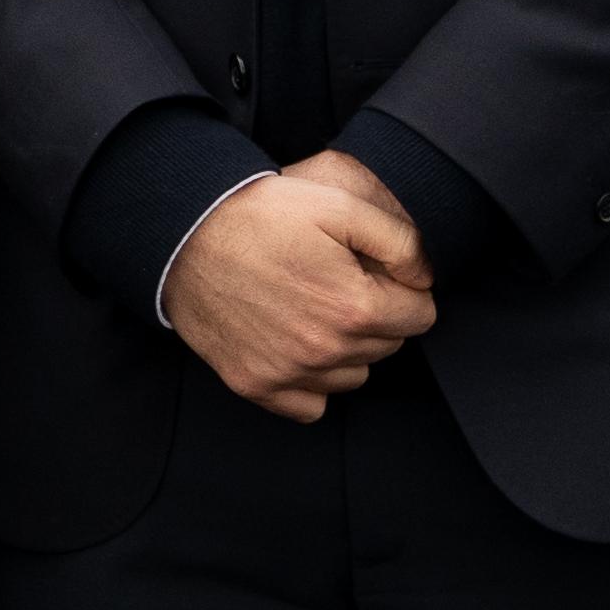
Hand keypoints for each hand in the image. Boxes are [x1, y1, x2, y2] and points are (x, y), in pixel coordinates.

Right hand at [163, 152, 434, 423]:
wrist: (184, 233)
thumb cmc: (260, 215)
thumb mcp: (339, 204)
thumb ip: (400, 241)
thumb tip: (426, 277)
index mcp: (354, 307)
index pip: (421, 315)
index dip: (404, 287)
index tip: (375, 270)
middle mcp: (325, 351)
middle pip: (389, 345)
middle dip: (376, 314)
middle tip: (339, 280)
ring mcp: (289, 374)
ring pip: (354, 375)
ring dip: (347, 347)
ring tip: (314, 306)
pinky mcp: (257, 385)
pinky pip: (312, 405)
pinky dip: (312, 380)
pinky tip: (295, 341)